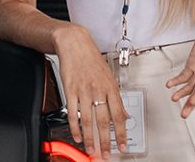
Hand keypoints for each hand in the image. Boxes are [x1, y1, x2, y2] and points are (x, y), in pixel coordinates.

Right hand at [53, 28, 126, 159]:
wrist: (74, 44)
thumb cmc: (91, 59)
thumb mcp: (109, 77)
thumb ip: (116, 98)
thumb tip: (124, 115)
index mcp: (111, 88)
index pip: (119, 115)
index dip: (122, 133)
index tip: (123, 146)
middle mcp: (98, 90)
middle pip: (103, 121)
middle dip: (106, 141)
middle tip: (106, 154)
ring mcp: (83, 91)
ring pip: (88, 120)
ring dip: (90, 138)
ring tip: (92, 150)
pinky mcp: (70, 90)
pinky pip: (73, 113)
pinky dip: (75, 127)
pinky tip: (77, 136)